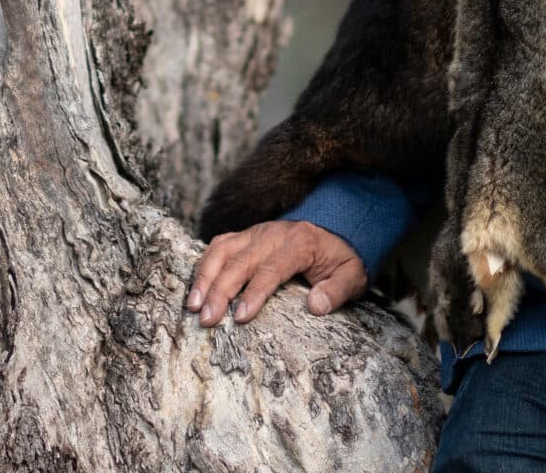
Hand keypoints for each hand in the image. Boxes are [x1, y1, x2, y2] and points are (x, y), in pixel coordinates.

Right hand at [186, 220, 367, 327]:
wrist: (337, 226)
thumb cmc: (341, 257)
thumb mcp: (352, 275)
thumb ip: (336, 290)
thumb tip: (316, 306)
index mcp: (299, 244)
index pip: (271, 269)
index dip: (254, 293)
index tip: (240, 317)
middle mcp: (272, 234)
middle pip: (240, 261)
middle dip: (220, 291)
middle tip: (207, 319)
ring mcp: (256, 232)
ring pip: (222, 250)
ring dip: (205, 277)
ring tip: (193, 305)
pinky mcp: (245, 235)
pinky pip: (219, 244)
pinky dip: (204, 263)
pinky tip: (196, 285)